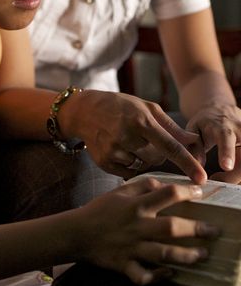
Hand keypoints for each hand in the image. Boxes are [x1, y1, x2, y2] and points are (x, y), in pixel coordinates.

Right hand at [62, 90, 206, 182]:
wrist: (85, 111)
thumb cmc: (121, 107)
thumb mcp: (147, 108)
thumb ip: (171, 127)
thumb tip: (193, 141)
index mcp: (140, 120)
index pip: (170, 146)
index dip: (188, 162)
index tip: (201, 178)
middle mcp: (126, 136)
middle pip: (157, 159)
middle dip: (158, 152)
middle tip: (146, 138)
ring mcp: (114, 151)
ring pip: (143, 166)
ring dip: (143, 158)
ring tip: (130, 141)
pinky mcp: (104, 163)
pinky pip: (128, 172)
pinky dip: (130, 164)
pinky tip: (121, 148)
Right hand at [77, 177, 218, 284]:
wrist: (77, 232)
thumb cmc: (100, 209)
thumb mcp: (120, 190)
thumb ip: (143, 185)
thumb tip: (165, 184)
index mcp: (137, 205)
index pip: (168, 194)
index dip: (188, 192)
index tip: (201, 193)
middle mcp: (137, 226)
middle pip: (172, 228)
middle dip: (196, 229)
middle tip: (213, 231)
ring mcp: (132, 247)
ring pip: (164, 254)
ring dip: (186, 255)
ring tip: (201, 255)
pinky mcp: (125, 265)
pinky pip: (144, 275)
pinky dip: (158, 276)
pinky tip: (170, 272)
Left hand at [186, 102, 240, 180]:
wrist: (222, 109)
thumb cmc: (206, 123)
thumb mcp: (194, 129)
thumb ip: (195, 147)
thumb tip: (198, 164)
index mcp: (222, 126)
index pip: (227, 138)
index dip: (227, 152)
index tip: (226, 166)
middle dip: (233, 175)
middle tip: (216, 180)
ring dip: (236, 177)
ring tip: (220, 177)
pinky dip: (239, 175)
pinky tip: (230, 176)